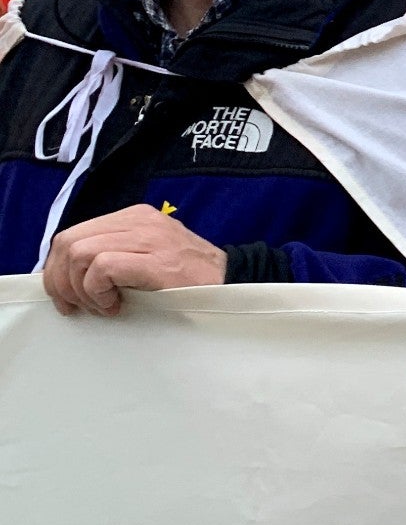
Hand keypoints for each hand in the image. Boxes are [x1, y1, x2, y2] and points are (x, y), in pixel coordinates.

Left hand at [42, 204, 226, 316]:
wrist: (230, 284)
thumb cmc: (188, 278)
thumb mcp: (147, 255)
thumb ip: (115, 253)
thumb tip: (68, 275)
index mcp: (134, 217)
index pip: (72, 234)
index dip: (56, 269)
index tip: (65, 296)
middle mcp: (138, 220)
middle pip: (68, 242)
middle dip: (60, 281)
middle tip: (76, 306)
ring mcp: (148, 237)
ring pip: (80, 253)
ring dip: (81, 289)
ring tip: (103, 306)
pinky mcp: (155, 260)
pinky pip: (101, 268)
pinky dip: (98, 292)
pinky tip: (115, 305)